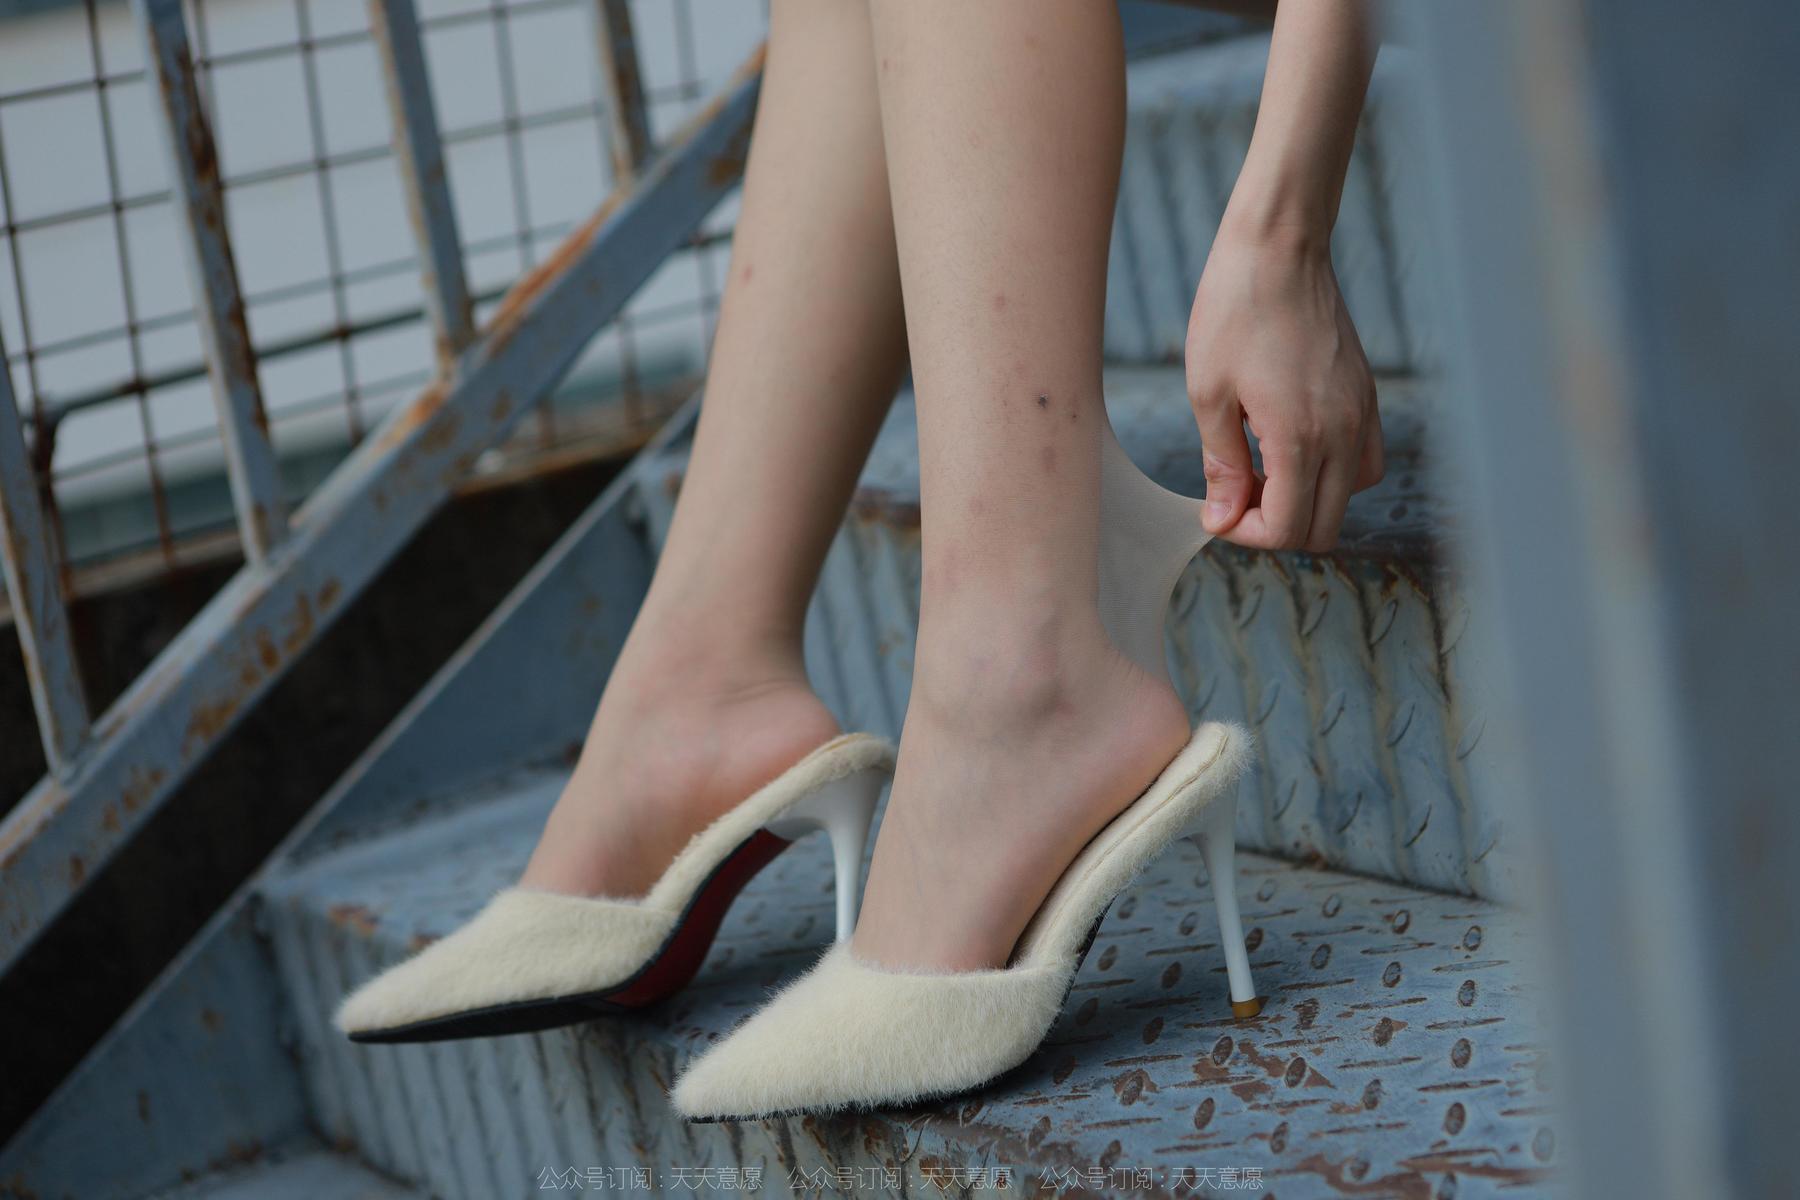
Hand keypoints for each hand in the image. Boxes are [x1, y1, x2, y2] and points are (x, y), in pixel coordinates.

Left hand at [1184, 225, 1382, 550]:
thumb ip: (1221, 465)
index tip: (1216, 510)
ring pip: (1349, 498)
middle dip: (1276, 525)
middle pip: (1323, 527)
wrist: (1279, 250)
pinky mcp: (1368, 397)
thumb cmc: (1233, 313)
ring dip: (1307, 500)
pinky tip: (1292, 446)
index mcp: (1301, 436)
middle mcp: (1344, 432)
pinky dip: (1332, 473)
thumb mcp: (1208, 394)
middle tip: (1235, 494)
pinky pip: (1366, 461)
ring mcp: (1363, 414)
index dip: (1246, 534)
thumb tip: (1221, 519)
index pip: (1288, 528)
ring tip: (1262, 469)